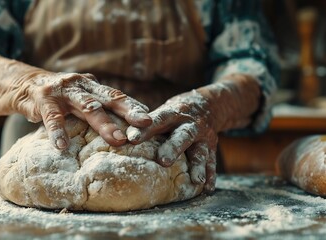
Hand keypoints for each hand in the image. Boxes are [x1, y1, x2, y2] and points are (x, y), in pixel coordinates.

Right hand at [0, 50, 151, 149]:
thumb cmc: (57, 97)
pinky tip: (62, 147)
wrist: (21, 84)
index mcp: (92, 86)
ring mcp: (62, 91)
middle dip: (128, 113)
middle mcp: (81, 85)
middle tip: (145, 126)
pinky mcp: (42, 99)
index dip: (134, 107)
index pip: (117, 96)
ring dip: (104, 124)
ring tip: (117, 140)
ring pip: (87, 107)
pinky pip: (52, 117)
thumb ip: (96, 107)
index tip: (152, 120)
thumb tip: (123, 126)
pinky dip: (58, 132)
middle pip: (109, 99)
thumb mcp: (78, 98)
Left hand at [126, 75, 261, 192]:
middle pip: (182, 135)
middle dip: (173, 148)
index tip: (132, 139)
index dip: (145, 129)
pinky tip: (207, 189)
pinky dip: (211, 175)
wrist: (209, 104)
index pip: (157, 120)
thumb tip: (117, 138)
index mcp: (173, 113)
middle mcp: (190, 124)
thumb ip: (146, 125)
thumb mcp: (163, 111)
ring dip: (197, 166)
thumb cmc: (174, 113)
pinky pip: (212, 162)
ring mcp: (203, 136)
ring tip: (195, 180)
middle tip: (163, 161)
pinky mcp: (212, 147)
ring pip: (200, 151)